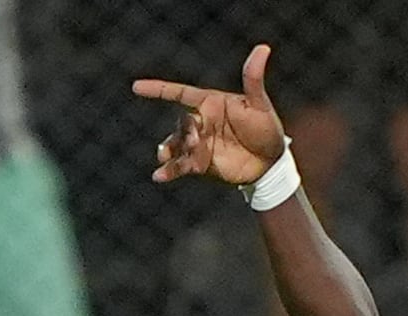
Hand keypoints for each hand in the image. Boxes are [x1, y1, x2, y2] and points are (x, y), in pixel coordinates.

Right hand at [134, 45, 288, 186]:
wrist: (271, 162)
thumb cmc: (266, 128)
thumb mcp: (259, 104)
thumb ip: (253, 79)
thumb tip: (263, 47)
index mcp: (210, 103)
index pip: (180, 93)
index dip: (159, 89)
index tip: (136, 87)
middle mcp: (201, 122)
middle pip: (180, 123)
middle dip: (184, 132)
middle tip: (196, 141)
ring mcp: (199, 143)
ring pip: (175, 144)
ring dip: (170, 149)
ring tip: (165, 155)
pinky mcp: (200, 164)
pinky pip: (180, 166)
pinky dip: (168, 171)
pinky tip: (159, 176)